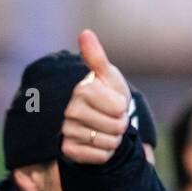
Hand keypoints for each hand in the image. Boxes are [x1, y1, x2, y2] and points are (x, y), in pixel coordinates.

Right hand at [61, 29, 132, 163]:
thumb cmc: (107, 94)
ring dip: (113, 139)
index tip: (115, 104)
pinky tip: (97, 143)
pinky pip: (100, 156)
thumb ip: (97, 58)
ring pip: (109, 143)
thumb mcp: (108, 76)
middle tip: (110, 118)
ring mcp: (68, 131)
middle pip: (116, 127)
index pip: (119, 108)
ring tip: (104, 130)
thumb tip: (85, 33)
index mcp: (81, 90)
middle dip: (119, 125)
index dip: (123, 108)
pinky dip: (105, 152)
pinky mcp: (69, 150)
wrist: (96, 121)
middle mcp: (71, 110)